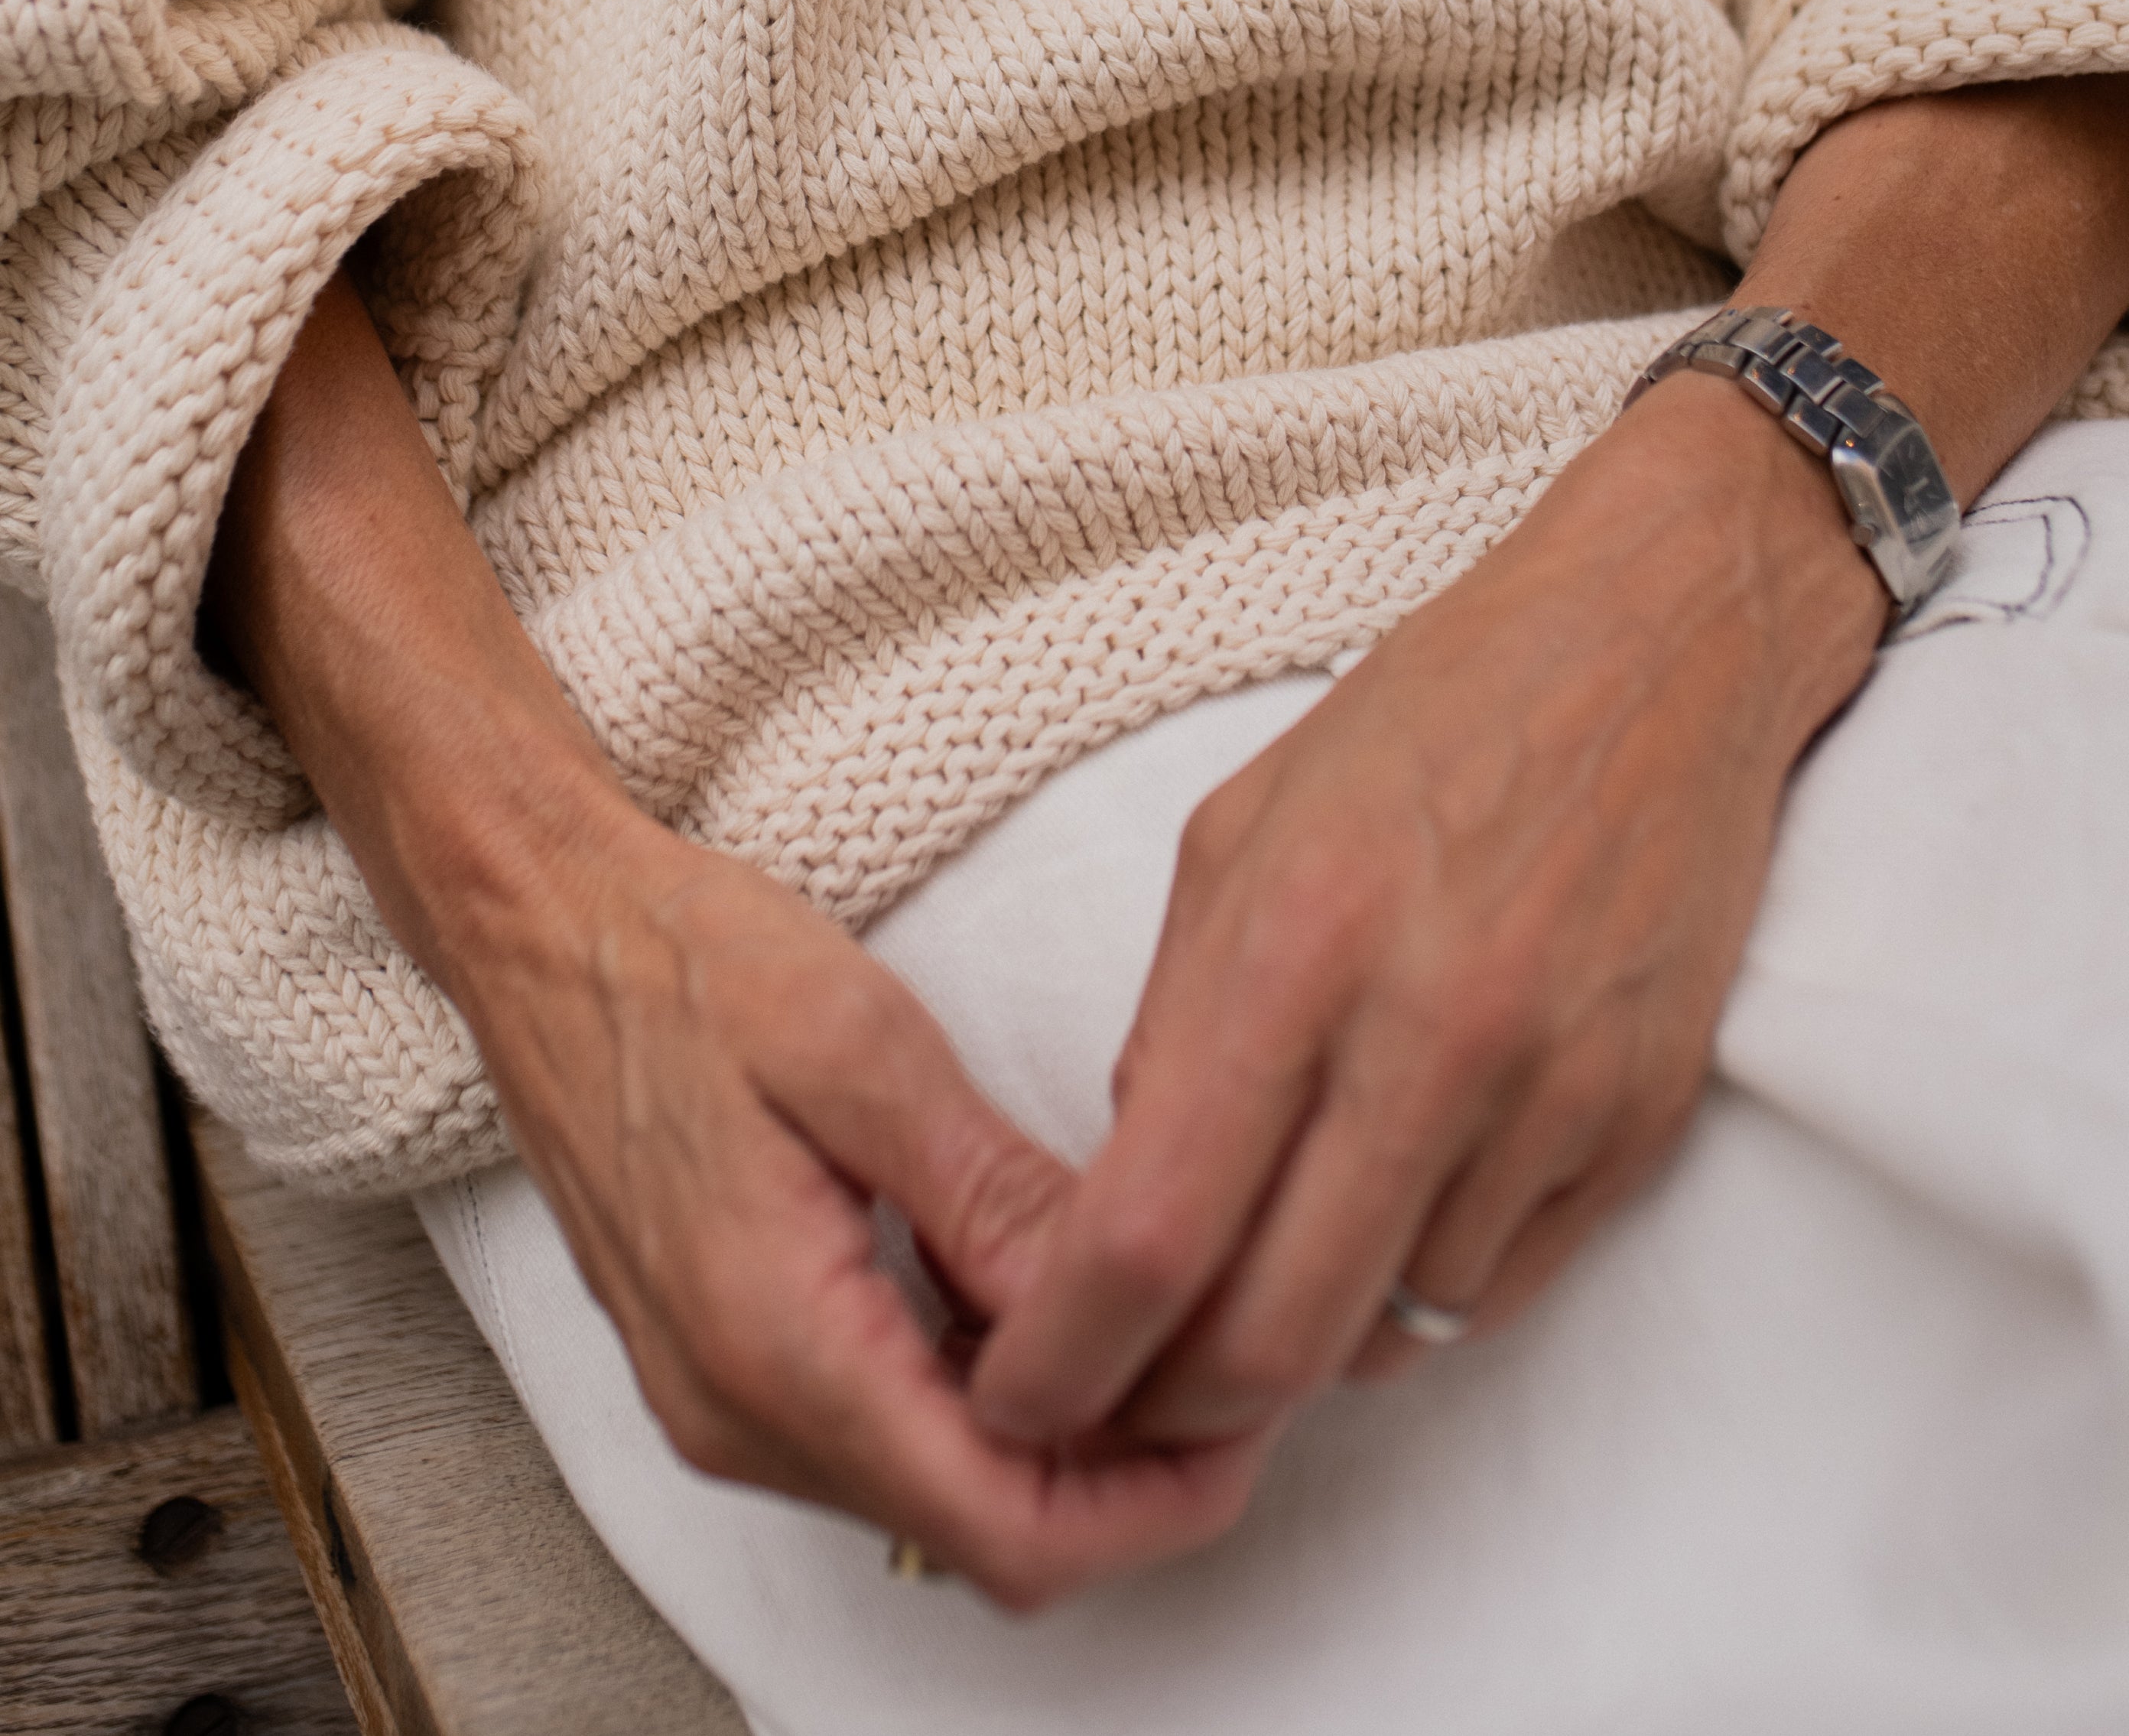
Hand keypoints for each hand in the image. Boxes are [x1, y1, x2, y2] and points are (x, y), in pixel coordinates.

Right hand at [207, 274, 1268, 1608]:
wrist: (544, 935)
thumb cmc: (687, 965)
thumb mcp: (865, 1051)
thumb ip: (989, 1197)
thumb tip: (1113, 1308)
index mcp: (781, 1347)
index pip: (1004, 1526)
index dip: (1149, 1502)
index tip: (1245, 1415)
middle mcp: (742, 1414)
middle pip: (981, 1531)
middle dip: (1125, 1476)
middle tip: (1229, 1353)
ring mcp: (723, 1400)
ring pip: (936, 1493)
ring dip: (1058, 1435)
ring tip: (1160, 1305)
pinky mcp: (724, 1364)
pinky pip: (884, 1433)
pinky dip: (982, 1393)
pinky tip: (1041, 1285)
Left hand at [969, 369, 1885, 1451]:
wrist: (1661, 645)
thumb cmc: (1436, 713)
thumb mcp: (1242, 824)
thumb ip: (1176, 1013)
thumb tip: (1133, 1187)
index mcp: (1298, 941)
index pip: (1151, 1229)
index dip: (1064, 1355)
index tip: (1012, 1401)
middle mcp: (1429, 1033)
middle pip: (1273, 1337)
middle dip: (1170, 1408)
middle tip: (1123, 1401)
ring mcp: (1550, 1090)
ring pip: (1392, 1332)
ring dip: (1307, 1345)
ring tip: (1269, 1274)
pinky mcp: (1640, 1119)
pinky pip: (1502, 1288)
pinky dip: (1421, 1292)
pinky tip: (1387, 1224)